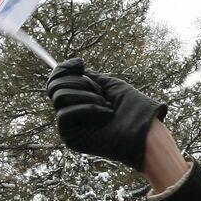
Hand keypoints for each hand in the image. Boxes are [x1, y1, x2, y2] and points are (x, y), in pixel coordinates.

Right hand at [46, 58, 165, 169]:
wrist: (145, 131)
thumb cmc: (134, 110)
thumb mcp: (109, 85)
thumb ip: (88, 77)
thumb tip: (72, 66)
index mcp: (79, 99)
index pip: (56, 80)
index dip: (62, 69)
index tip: (79, 63)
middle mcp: (71, 111)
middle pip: (55, 86)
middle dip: (81, 83)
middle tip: (102, 93)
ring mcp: (70, 126)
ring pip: (60, 97)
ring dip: (88, 96)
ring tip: (107, 106)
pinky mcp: (71, 137)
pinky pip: (65, 114)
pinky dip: (88, 109)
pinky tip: (106, 116)